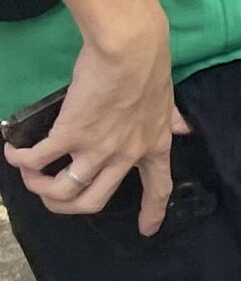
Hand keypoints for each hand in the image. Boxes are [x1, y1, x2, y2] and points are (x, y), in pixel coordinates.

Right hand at [5, 17, 186, 231]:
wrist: (131, 50)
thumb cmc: (149, 68)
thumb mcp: (167, 101)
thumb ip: (172, 119)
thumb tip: (184, 128)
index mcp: (154, 147)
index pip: (159, 188)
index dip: (153, 212)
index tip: (147, 230)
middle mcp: (126, 156)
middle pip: (94, 202)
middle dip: (66, 206)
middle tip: (52, 196)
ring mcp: (97, 150)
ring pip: (63, 190)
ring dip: (39, 187)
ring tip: (29, 172)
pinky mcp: (70, 136)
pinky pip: (38, 160)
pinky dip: (21, 160)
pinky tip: (13, 151)